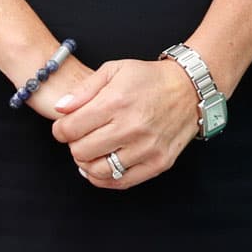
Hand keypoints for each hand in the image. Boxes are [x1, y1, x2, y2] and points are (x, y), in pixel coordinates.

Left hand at [51, 57, 200, 190]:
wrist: (190, 89)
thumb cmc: (150, 78)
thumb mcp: (114, 70)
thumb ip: (84, 90)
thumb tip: (60, 109)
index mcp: (116, 102)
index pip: (69, 129)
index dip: (60, 130)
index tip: (65, 127)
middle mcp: (131, 127)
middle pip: (80, 152)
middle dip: (74, 144)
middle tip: (81, 136)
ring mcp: (146, 148)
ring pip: (98, 171)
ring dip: (88, 163)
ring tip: (92, 151)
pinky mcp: (158, 163)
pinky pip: (121, 182)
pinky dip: (105, 178)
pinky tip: (102, 165)